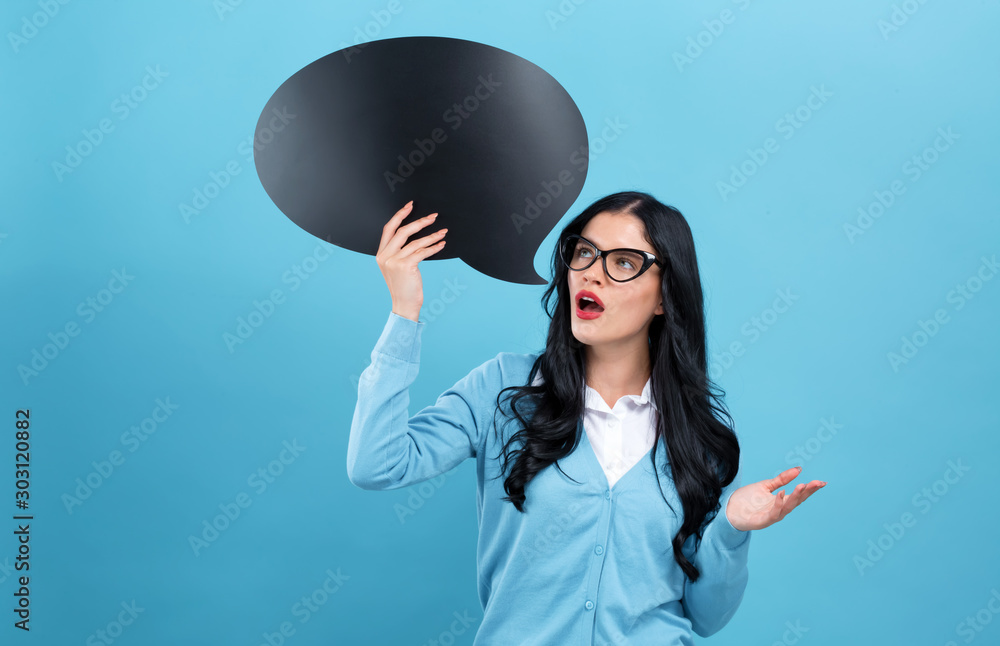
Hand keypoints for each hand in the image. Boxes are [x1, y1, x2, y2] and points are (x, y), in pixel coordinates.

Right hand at [376, 200, 447, 321]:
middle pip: (402, 231)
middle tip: (433, 216)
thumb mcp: (395, 267)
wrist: (404, 304)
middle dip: (419, 221)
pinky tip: (441, 244)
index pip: (388, 229)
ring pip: (415, 241)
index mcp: (381, 254)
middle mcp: (385, 256)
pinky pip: (422, 251)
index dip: (400, 215)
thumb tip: (415, 236)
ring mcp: (394, 261)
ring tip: (443, 232)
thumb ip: (398, 252)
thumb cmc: (403, 286)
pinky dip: (434, 247)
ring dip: (432, 235)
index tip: (410, 205)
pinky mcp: (405, 266)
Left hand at [725, 467, 825, 530]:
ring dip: (795, 497)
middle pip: (796, 501)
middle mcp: (778, 510)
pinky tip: (781, 494)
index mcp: (781, 502)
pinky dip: (778, 504)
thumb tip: (799, 469)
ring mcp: (771, 516)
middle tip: (817, 483)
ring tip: (802, 486)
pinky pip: (773, 514)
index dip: (810, 489)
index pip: (799, 495)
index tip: (822, 482)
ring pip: (787, 508)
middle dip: (807, 492)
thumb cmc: (747, 499)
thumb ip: (781, 479)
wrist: (728, 508)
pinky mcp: (761, 521)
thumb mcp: (766, 486)